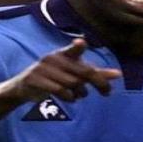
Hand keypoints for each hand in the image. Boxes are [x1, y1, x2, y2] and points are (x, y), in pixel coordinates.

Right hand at [7, 38, 121, 101]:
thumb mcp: (74, 73)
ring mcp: (43, 69)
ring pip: (73, 84)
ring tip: (80, 94)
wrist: (24, 86)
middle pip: (83, 72)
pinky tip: (71, 98)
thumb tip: (118, 74)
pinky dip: (70, 97)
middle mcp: (54, 59)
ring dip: (81, 92)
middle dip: (99, 82)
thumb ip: (95, 73)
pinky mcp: (36, 80)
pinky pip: (60, 91)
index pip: (73, 50)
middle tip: (108, 92)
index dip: (77, 47)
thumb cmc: (55, 78)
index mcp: (63, 54)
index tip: (81, 43)